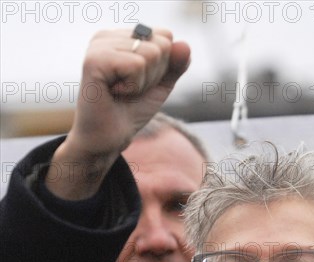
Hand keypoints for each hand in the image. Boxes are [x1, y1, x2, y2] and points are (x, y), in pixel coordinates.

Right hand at [46, 27, 189, 198]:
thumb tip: (185, 44)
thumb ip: (175, 64)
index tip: (138, 84)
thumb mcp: (160, 86)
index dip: (162, 68)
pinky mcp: (94, 60)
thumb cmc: (129, 112)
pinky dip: (133, 86)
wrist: (107, 140)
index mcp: (121, 37)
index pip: (165, 37)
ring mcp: (99, 46)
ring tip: (121, 93)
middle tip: (129, 91)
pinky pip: (136, 65)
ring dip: (142, 83)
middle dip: (153, 76)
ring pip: (151, 54)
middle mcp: (108, 36)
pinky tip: (114, 93)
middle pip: (161, 45)